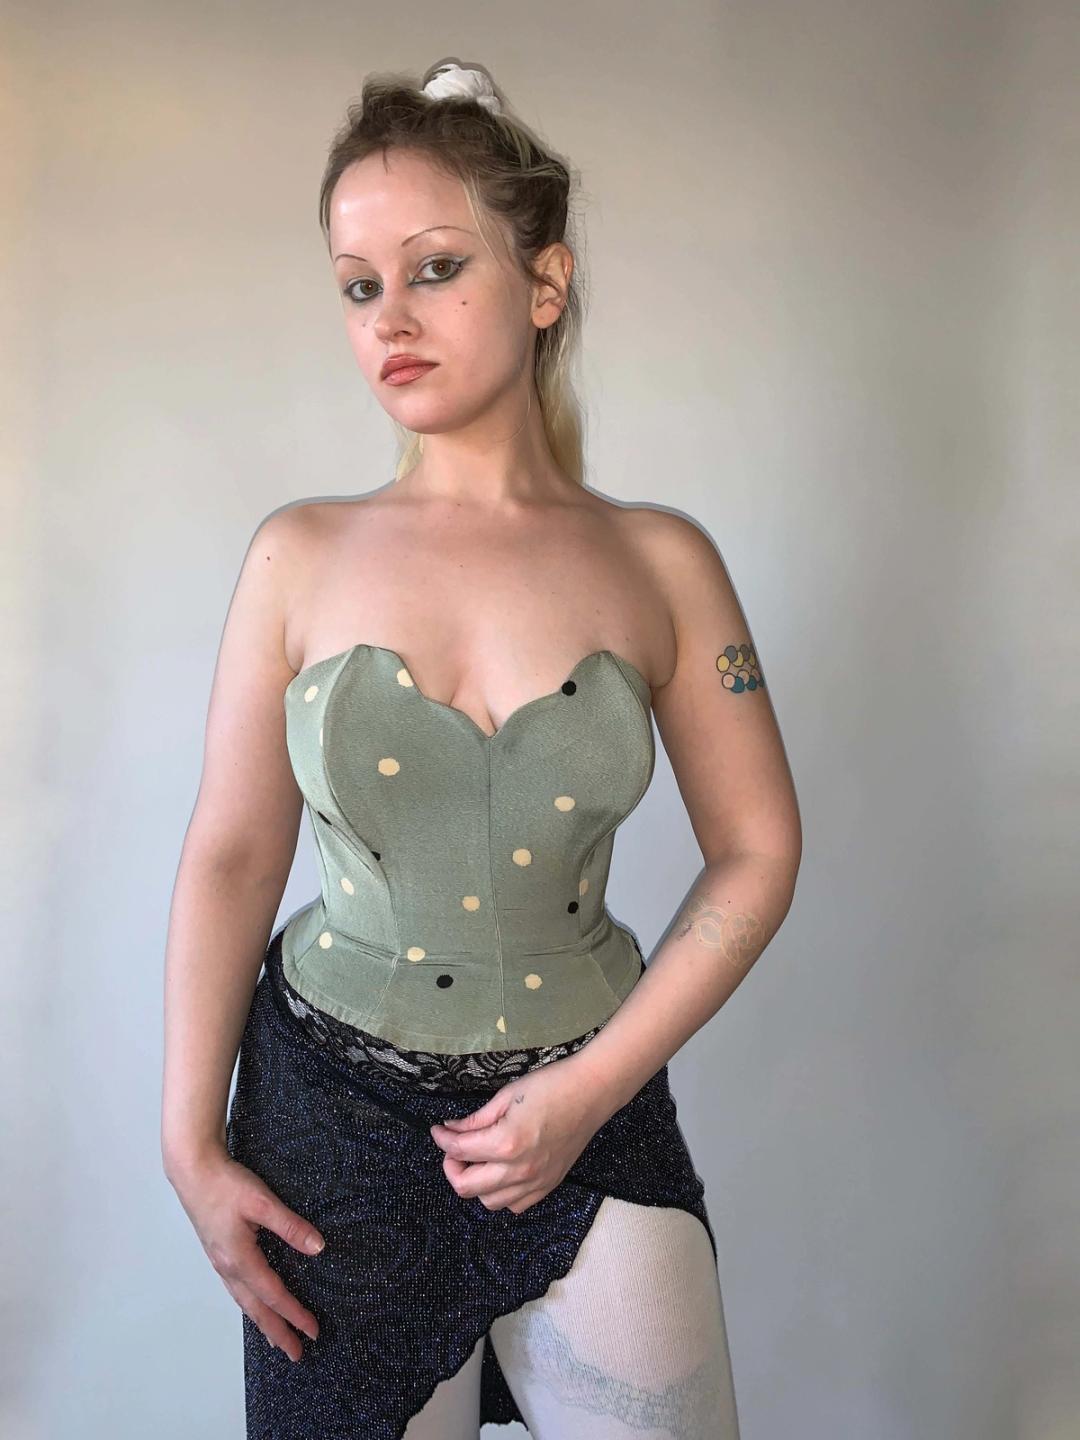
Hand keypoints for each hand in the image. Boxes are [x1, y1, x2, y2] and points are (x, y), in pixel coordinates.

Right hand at [166, 1145, 324, 1362]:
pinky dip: (249, 1303)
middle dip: (277, 1332)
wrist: (192, 1171)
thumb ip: (291, 1226)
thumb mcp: (263, 1202)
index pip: (274, 1295)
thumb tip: (318, 1248)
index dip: (295, 1315)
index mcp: (240, 1259)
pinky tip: (254, 1302)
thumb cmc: (225, 1184)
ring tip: (276, 1337)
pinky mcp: (217, 1252)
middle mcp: (228, 1267)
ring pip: (244, 1301)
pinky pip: (236, 1289)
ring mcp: (220, 1261)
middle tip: (295, 1353)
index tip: (312, 1331)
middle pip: (256, 1309)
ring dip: (262, 1321)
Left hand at [429, 1056, 605, 1213]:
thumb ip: (476, 1119)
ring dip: (476, 1183)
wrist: (591, 1092)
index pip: (459, 1150)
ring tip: (478, 1160)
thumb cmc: (550, 1086)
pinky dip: (501, 1193)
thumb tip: (451, 1129)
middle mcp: (519, 1170)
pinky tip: (501, 1172)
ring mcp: (535, 1182)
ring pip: (489, 1202)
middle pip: (466, 1187)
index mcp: (506, 1143)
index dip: (442, 1139)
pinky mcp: (548, 1185)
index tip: (438, 1129)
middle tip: (454, 1148)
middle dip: (452, 1166)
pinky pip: (515, 1205)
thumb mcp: (506, 1096)